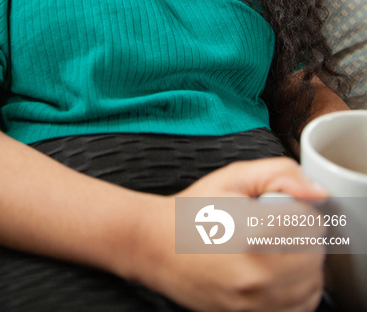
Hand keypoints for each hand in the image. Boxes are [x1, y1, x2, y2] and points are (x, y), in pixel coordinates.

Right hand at [129, 158, 326, 311]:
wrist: (156, 246)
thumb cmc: (193, 210)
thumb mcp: (234, 177)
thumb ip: (281, 175)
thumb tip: (317, 193)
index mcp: (256, 233)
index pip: (314, 223)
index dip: (298, 209)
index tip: (276, 206)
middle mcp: (259, 275)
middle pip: (316, 254)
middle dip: (300, 235)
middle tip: (271, 224)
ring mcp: (256, 303)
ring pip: (312, 283)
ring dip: (300, 263)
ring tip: (270, 247)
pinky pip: (299, 307)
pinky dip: (293, 288)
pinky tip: (270, 270)